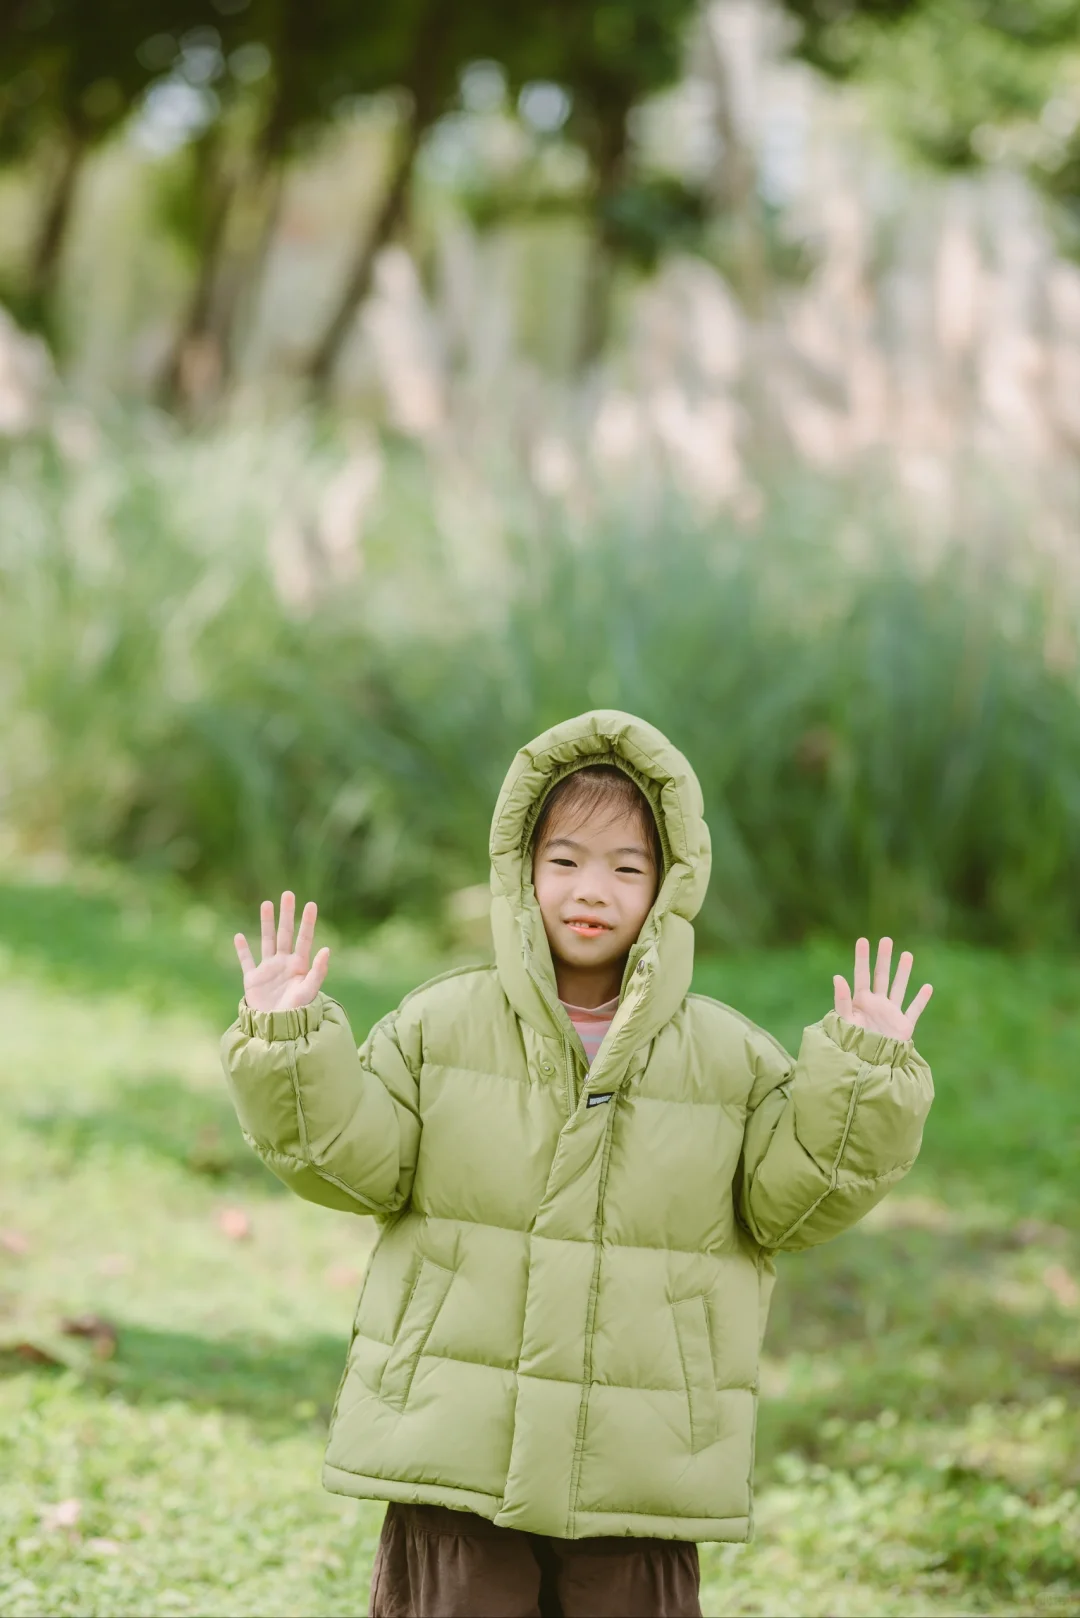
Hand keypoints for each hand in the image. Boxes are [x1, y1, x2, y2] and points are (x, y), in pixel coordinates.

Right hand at [233, 890, 329, 1011]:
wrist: (278, 1028)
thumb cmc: (297, 1011)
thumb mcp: (309, 990)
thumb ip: (318, 971)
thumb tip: (327, 949)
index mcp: (299, 965)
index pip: (304, 938)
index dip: (307, 921)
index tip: (310, 904)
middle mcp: (284, 963)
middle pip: (285, 933)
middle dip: (286, 914)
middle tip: (287, 894)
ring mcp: (268, 970)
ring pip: (266, 941)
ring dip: (266, 923)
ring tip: (266, 904)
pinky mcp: (253, 979)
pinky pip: (246, 961)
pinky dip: (242, 950)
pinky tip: (239, 936)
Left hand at [832, 936, 931, 1040]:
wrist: (867, 1065)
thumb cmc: (852, 1043)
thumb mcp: (845, 1019)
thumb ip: (841, 1000)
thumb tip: (837, 977)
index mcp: (860, 1001)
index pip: (861, 975)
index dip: (862, 958)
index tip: (862, 940)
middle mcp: (876, 1004)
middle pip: (881, 976)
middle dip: (883, 959)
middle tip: (887, 940)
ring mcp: (891, 1014)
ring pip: (899, 988)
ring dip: (903, 972)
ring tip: (907, 954)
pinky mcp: (904, 1026)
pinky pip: (914, 1010)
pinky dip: (921, 999)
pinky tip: (927, 987)